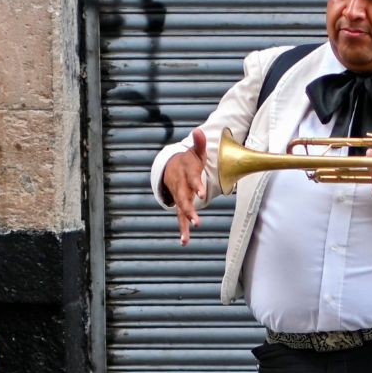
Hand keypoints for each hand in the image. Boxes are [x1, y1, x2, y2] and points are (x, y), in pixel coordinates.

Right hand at [163, 129, 210, 244]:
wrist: (170, 166)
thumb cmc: (188, 160)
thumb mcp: (194, 151)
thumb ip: (198, 143)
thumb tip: (199, 130)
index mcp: (185, 174)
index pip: (191, 180)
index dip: (196, 186)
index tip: (201, 194)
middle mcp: (180, 187)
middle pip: (184, 199)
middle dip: (189, 211)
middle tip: (196, 222)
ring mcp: (179, 197)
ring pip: (180, 211)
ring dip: (184, 225)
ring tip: (185, 239)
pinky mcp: (179, 205)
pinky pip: (180, 218)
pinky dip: (182, 230)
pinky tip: (184, 242)